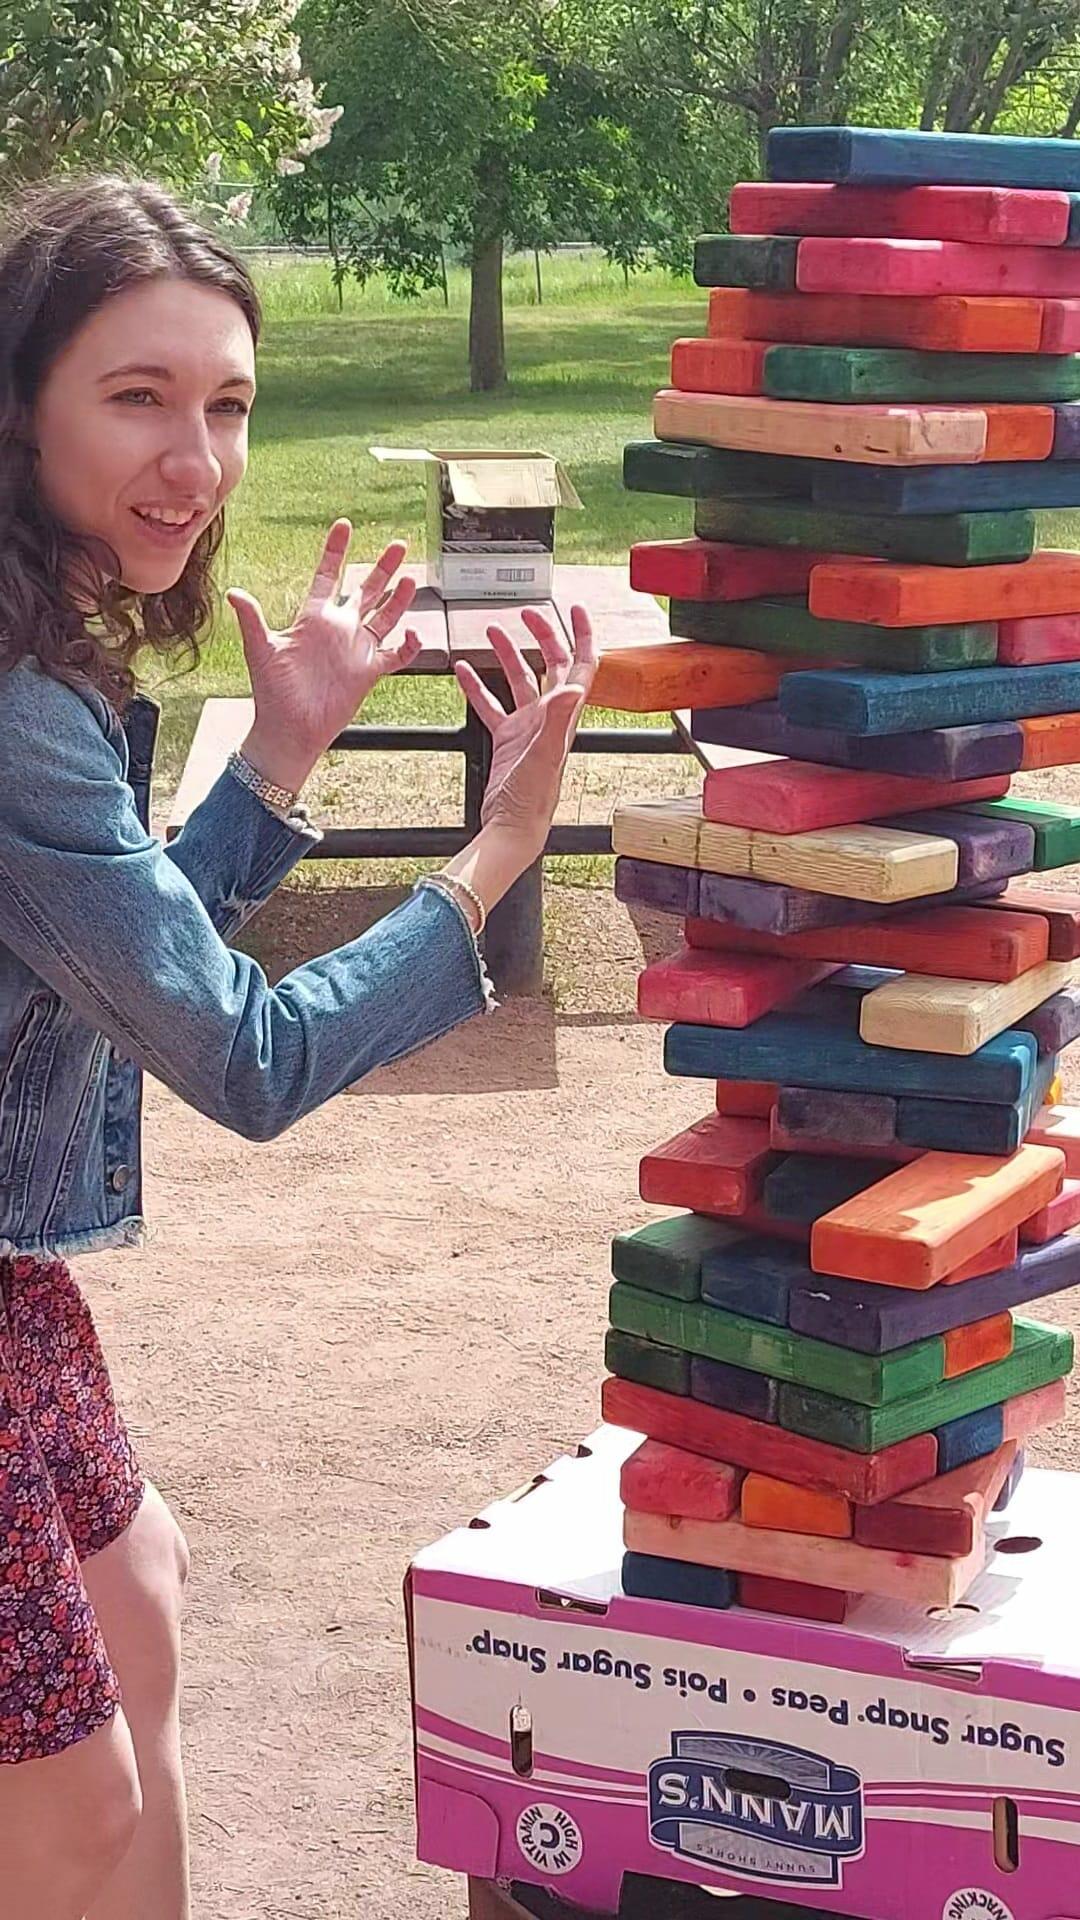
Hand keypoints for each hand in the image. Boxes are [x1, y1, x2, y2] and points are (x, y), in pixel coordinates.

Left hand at [227, 520, 419, 792]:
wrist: (289, 730)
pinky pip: (396, 655)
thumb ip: (253, 620)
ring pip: (385, 617)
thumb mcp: (261, 651)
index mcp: (313, 619)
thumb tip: (234, 592)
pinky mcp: (369, 672)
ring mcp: (356, 650)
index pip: (326, 576)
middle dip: (382, 568)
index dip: (335, 551)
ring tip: (410, 577)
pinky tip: (416, 632)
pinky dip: (409, 646)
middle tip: (398, 543)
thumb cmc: (272, 692)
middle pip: (366, 590)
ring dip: (399, 599)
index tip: (344, 525)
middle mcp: (338, 630)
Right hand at [455, 605, 595, 854]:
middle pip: (551, 664)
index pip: (582, 664)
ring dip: (508, 654)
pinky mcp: (507, 738)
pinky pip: (492, 705)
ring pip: (519, 679)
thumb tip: (575, 684)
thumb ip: (559, 717)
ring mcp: (528, 726)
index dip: (582, 634)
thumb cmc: (532, 797)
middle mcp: (550, 716)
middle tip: (526, 615)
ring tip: (492, 632)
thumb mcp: (546, 753)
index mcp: (564, 714)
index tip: (575, 608)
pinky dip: (478, 686)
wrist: (512, 826)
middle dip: (542, 636)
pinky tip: (464, 671)